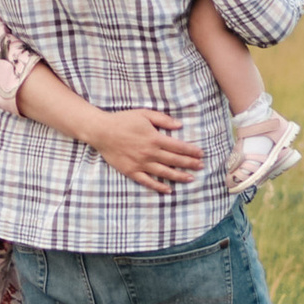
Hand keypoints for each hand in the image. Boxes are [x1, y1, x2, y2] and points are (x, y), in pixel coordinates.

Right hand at [84, 106, 202, 189]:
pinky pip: (148, 181)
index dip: (191, 151)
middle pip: (174, 160)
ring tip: (191, 179)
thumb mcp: (144, 114)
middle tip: (201, 167)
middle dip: (190, 164)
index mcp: (154, 138)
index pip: (178, 146)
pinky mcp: (131, 171)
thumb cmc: (123, 120)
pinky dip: (159, 186)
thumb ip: (163, 120)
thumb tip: (179, 125)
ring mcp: (141, 163)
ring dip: (179, 176)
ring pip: (164, 173)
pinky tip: (168, 190)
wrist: (102, 131)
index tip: (201, 154)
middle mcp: (150, 153)